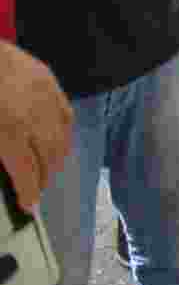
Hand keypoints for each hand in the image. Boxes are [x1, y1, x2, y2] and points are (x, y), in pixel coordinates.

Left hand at [0, 41, 72, 212]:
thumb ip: (0, 147)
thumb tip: (9, 165)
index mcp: (9, 131)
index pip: (26, 171)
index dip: (29, 191)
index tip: (29, 206)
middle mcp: (33, 117)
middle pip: (49, 156)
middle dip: (45, 177)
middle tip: (37, 189)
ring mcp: (44, 96)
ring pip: (62, 135)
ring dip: (58, 156)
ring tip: (49, 168)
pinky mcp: (48, 78)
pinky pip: (65, 111)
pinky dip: (65, 130)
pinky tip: (58, 139)